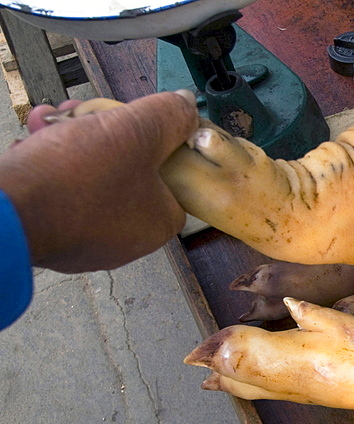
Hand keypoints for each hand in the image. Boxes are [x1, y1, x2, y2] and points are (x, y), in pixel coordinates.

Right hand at [0, 90, 198, 272]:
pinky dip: (46, 166)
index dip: (151, 144)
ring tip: (49, 120)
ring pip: (85, 179)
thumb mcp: (138, 131)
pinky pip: (57, 193)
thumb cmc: (77, 179)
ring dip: (67, 142)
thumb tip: (186, 106)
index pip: (168, 178)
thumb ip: (168, 116)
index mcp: (156, 222)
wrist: (10, 207)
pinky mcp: (52, 234)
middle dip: (99, 133)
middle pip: (122, 172)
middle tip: (80, 114)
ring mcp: (86, 239)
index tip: (132, 122)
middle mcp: (124, 239)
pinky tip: (31, 146)